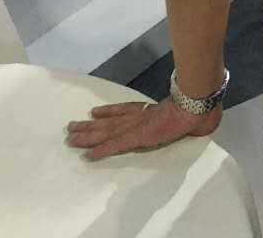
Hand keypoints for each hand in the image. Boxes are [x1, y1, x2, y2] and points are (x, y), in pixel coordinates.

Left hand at [66, 95, 220, 160]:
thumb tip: (187, 113)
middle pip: (109, 121)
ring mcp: (136, 126)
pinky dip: (102, 150)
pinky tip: (89, 154)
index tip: (93, 112)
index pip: (123, 110)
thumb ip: (178, 110)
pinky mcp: (137, 137)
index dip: (108, 111)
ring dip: (88, 135)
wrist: (193, 108)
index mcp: (148, 110)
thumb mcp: (181, 108)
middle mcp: (138, 116)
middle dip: (89, 125)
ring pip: (106, 131)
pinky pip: (115, 145)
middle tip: (70, 127)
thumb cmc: (192, 108)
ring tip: (72, 136)